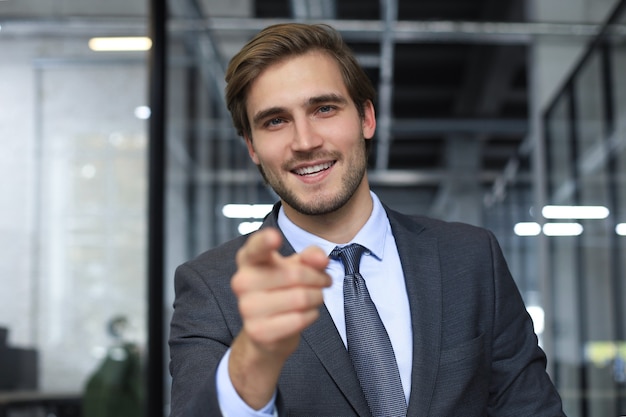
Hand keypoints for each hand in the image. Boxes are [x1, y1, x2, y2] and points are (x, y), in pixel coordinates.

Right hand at [228, 227, 330, 408]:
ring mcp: (247, 307)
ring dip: (317, 297)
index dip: (265, 241)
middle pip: (295, 275)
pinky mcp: (258, 331)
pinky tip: (305, 314)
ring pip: (301, 298)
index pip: (257, 247)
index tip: (274, 237)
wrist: (266, 330)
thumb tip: (321, 259)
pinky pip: (299, 319)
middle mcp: (242, 281)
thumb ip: (311, 256)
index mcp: (249, 259)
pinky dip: (311, 315)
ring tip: (314, 297)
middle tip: (323, 281)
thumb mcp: (297, 266)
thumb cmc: (282, 289)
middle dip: (318, 278)